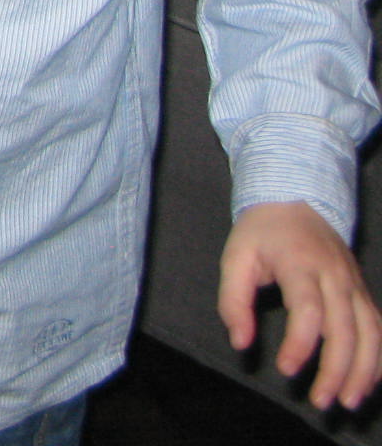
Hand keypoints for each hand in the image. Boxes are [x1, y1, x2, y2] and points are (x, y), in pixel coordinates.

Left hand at [220, 201, 381, 408]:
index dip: (301, 344)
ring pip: (371, 333)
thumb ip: (233, 300)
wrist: (297, 199)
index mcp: (301, 265)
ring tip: (349, 401)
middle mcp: (335, 277)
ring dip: (364, 371)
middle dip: (336, 370)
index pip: (309, 310)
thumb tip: (240, 341)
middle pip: (346, 329)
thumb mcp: (235, 257)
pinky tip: (369, 381)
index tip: (286, 369)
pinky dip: (379, 358)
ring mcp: (354, 285)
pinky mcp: (363, 292)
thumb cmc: (262, 233)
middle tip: (319, 401)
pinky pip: (380, 328)